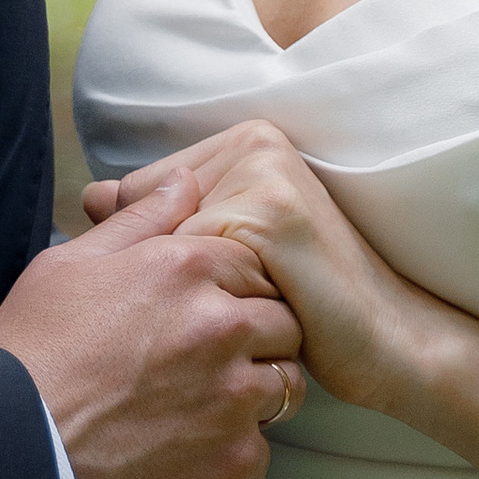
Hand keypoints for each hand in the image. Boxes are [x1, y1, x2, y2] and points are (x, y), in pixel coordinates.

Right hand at [0, 169, 306, 478]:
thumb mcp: (68, 266)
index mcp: (186, 267)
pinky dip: (231, 450)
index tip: (205, 312)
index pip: (255, 265)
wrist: (11, 461)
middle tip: (201, 362)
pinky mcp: (235, 464)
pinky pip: (261, 448)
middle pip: (283, 323)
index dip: (234, 288)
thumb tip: (186, 180)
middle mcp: (223, 327)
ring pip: (283, 386)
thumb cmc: (29, 358)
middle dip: (256, 337)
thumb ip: (139, 221)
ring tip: (193, 408)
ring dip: (251, 392)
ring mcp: (234, 400)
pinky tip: (180, 452)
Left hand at [84, 125, 435, 413]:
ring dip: (173, 296)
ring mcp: (264, 173)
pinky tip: (222, 335)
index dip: (144, 258)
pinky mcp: (269, 214)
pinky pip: (188, 263)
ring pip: (164, 241)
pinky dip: (194, 308)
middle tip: (187, 317)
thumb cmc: (305, 302)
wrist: (390, 339)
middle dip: (153, 275)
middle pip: (149, 214)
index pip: (145, 191)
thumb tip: (88, 195)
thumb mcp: (235, 247)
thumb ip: (170, 218)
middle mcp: (254, 141)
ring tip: (207, 328)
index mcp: (245, 138)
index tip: (169, 300)